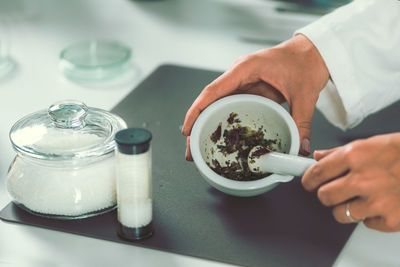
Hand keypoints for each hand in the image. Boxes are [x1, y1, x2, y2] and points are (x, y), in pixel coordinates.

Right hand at [182, 34, 328, 159]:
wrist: (311, 52)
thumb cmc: (304, 63)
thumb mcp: (304, 95)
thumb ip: (301, 122)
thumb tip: (300, 147)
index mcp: (245, 69)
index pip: (213, 91)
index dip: (196, 111)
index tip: (187, 130)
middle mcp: (238, 74)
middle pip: (209, 101)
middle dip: (197, 125)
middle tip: (191, 151)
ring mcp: (241, 82)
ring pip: (216, 105)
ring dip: (207, 125)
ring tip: (201, 149)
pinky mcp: (247, 89)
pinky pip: (229, 106)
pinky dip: (221, 121)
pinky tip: (220, 138)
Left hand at [302, 133, 399, 231]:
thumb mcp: (370, 144)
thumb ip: (340, 153)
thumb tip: (319, 157)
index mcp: (354, 157)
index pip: (316, 173)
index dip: (308, 180)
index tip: (308, 183)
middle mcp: (363, 180)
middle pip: (324, 197)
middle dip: (326, 195)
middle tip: (334, 191)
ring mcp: (377, 202)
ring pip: (340, 214)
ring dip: (346, 208)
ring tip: (360, 197)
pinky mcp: (390, 219)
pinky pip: (366, 223)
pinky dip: (371, 216)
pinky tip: (381, 203)